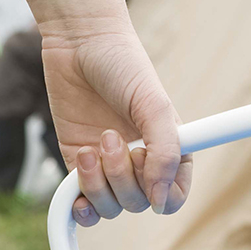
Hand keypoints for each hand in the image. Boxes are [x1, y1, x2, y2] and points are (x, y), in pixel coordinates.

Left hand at [39, 13, 192, 224]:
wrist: (78, 42)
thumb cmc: (124, 65)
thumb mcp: (155, 105)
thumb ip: (164, 151)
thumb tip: (159, 198)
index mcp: (169, 148)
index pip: (175, 194)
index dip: (163, 196)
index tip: (148, 177)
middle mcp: (140, 161)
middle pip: (138, 203)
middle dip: (122, 177)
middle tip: (111, 136)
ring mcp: (108, 165)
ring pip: (109, 206)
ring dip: (98, 184)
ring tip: (91, 147)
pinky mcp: (77, 163)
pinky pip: (80, 202)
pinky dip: (78, 204)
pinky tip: (75, 192)